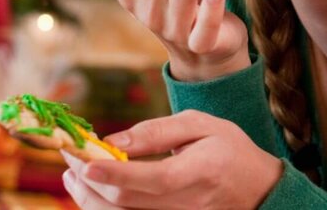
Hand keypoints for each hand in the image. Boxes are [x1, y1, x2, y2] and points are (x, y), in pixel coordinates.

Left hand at [61, 110, 283, 209]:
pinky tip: (92, 191)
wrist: (257, 189)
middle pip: (127, 202)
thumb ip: (158, 132)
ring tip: (73, 175)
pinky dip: (104, 207)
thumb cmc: (229, 151)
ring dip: (90, 198)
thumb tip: (114, 139)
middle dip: (90, 180)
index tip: (84, 160)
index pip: (153, 178)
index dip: (115, 171)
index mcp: (199, 172)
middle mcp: (187, 203)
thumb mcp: (202, 125)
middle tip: (69, 156)